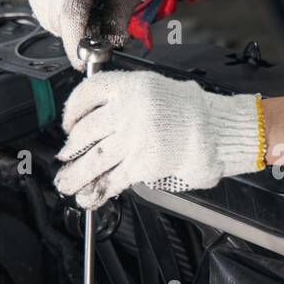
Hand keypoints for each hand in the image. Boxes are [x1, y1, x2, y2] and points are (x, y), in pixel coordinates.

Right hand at [28, 0, 145, 69]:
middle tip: (98, 25)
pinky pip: (45, 18)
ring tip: (88, 12)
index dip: (74, 42)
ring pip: (51, 24)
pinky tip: (74, 10)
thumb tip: (109, 46)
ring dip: (69, 29)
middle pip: (60, 22)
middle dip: (78, 36)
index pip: (70, 13)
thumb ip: (118, 22)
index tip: (82, 63)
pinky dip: (60, 22)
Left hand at [54, 69, 264, 208]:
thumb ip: (124, 99)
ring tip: (66, 182)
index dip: (71, 111)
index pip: (86, 94)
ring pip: (94, 159)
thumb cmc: (190, 110)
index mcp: (131, 87)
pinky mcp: (143, 164)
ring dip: (76, 174)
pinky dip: (98, 190)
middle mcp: (129, 111)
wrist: (218, 129)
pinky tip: (88, 196)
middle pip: (85, 131)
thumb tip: (93, 119)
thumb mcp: (154, 88)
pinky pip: (112, 178)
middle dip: (71, 148)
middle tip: (65, 156)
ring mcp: (135, 139)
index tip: (68, 123)